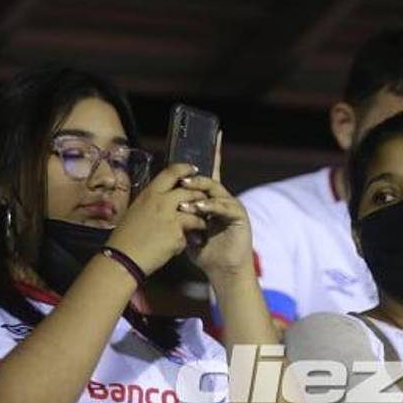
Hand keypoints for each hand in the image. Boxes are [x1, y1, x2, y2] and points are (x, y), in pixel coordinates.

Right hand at [105, 164, 208, 275]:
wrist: (123, 258)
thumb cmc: (125, 236)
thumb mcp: (136, 211)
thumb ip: (152, 203)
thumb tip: (164, 199)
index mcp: (149, 194)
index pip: (171, 172)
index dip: (185, 169)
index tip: (194, 170)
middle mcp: (161, 202)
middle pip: (190, 191)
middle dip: (200, 196)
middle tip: (205, 202)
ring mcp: (171, 218)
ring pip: (196, 213)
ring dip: (201, 220)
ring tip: (201, 226)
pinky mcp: (177, 235)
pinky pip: (189, 235)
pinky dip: (188, 240)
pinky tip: (184, 245)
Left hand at [175, 133, 254, 280]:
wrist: (222, 270)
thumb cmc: (204, 251)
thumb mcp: (185, 229)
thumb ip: (179, 213)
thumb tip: (163, 200)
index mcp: (211, 199)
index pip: (210, 172)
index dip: (212, 152)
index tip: (214, 132)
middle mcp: (223, 199)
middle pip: (209, 179)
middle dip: (194, 177)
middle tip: (181, 179)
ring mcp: (232, 206)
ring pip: (215, 191)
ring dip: (199, 192)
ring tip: (185, 196)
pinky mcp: (239, 216)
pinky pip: (223, 206)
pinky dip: (210, 206)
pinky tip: (199, 209)